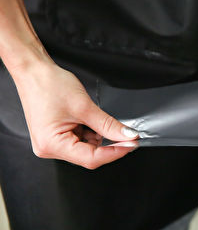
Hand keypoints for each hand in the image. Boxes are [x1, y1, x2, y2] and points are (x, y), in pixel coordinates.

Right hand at [12, 61, 137, 168]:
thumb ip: (108, 124)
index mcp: (52, 145)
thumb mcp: (84, 107)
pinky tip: (88, 119)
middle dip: (108, 144)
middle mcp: (49, 148)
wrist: (33, 71)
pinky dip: (90, 131)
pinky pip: (80, 140)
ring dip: (98, 136)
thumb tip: (127, 136)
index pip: (91, 159)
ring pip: (86, 148)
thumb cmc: (48, 85)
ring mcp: (52, 143)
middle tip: (126, 134)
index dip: (115, 153)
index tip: (132, 145)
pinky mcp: (56, 136)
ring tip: (94, 117)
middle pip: (89, 155)